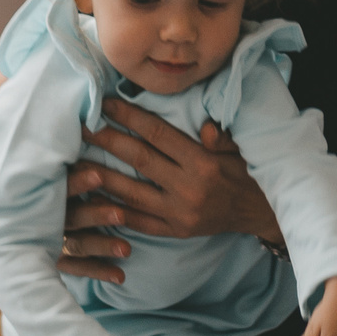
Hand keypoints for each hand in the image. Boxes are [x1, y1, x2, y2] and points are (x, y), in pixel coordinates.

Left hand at [61, 100, 277, 245]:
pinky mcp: (174, 232)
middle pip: (139, 160)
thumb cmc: (246, 174)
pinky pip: (138, 221)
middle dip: (107, 140)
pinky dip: (114, 209)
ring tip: (77, 160)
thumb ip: (220, 137)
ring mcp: (178, 214)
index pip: (159, 135)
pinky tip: (93, 196)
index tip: (106, 103)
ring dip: (101, 175)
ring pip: (131, 192)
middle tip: (82, 126)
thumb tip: (204, 127)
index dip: (130, 117)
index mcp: (203, 164)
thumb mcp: (239, 150)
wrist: (259, 214)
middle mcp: (188, 189)